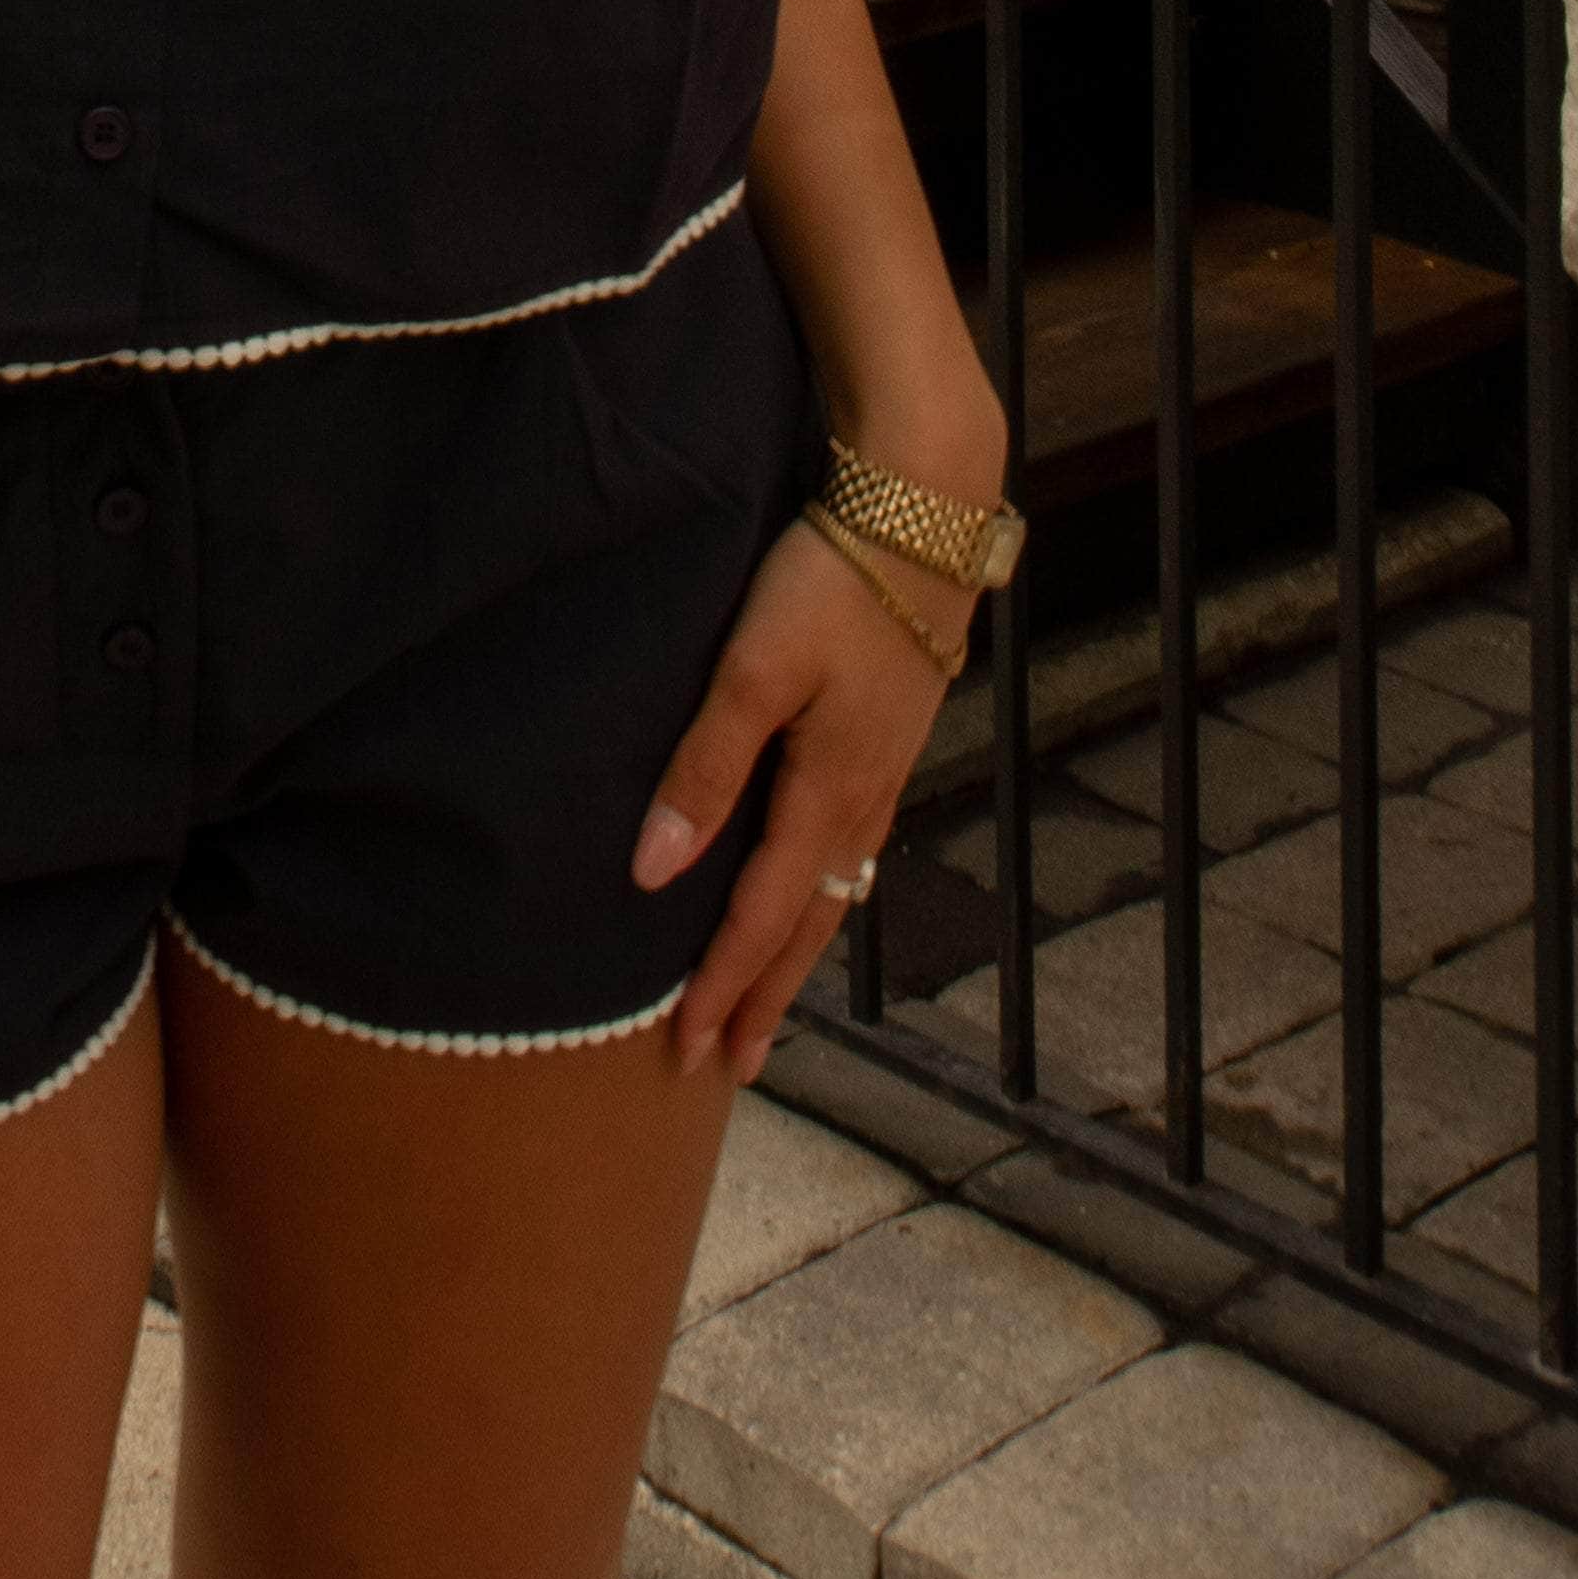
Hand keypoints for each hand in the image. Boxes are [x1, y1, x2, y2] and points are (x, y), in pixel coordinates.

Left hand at [638, 520, 963, 1083]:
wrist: (924, 515)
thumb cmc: (829, 581)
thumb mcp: (754, 668)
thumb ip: (705, 767)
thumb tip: (653, 872)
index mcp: (827, 791)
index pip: (763, 916)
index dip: (722, 984)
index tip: (687, 1050)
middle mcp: (863, 796)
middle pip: (808, 921)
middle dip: (764, 994)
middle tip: (731, 1064)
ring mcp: (885, 767)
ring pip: (835, 886)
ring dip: (796, 949)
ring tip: (767, 996)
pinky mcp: (890, 734)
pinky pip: (851, 843)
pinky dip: (824, 890)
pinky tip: (817, 884)